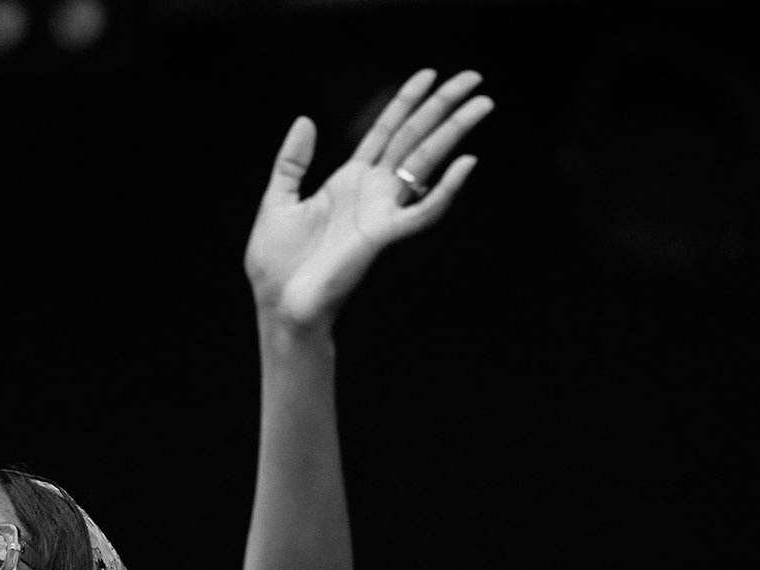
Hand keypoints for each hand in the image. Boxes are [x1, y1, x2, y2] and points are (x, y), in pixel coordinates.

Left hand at [245, 69, 492, 328]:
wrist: (280, 305)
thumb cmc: (277, 263)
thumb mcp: (277, 201)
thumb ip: (292, 161)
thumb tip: (305, 119)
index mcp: (349, 180)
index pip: (385, 131)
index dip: (407, 101)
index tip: (430, 75)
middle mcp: (372, 191)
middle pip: (414, 137)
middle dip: (442, 107)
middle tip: (472, 78)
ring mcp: (382, 212)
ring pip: (426, 162)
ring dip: (454, 132)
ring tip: (482, 105)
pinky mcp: (384, 236)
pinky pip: (424, 210)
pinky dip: (446, 189)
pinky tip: (465, 163)